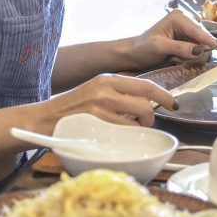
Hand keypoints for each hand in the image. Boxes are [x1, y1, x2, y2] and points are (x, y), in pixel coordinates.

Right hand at [46, 73, 176, 127]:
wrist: (43, 119)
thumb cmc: (72, 109)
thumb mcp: (95, 91)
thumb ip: (118, 93)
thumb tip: (146, 100)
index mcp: (107, 79)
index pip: (144, 84)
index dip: (163, 95)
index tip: (172, 104)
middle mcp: (105, 89)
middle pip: (145, 102)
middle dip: (152, 116)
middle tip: (147, 123)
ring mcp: (100, 106)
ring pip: (138, 118)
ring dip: (140, 128)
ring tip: (130, 131)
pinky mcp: (95, 123)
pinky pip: (125, 132)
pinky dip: (128, 137)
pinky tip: (119, 138)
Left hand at [127, 10, 216, 68]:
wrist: (134, 55)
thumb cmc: (143, 48)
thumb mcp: (159, 47)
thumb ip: (179, 48)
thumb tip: (199, 50)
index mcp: (178, 18)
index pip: (197, 30)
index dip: (206, 39)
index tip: (216, 47)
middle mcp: (185, 23)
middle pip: (201, 39)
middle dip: (193, 52)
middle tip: (177, 59)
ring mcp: (187, 33)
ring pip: (200, 47)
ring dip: (189, 57)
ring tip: (173, 59)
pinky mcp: (187, 43)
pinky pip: (195, 53)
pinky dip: (187, 58)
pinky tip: (176, 60)